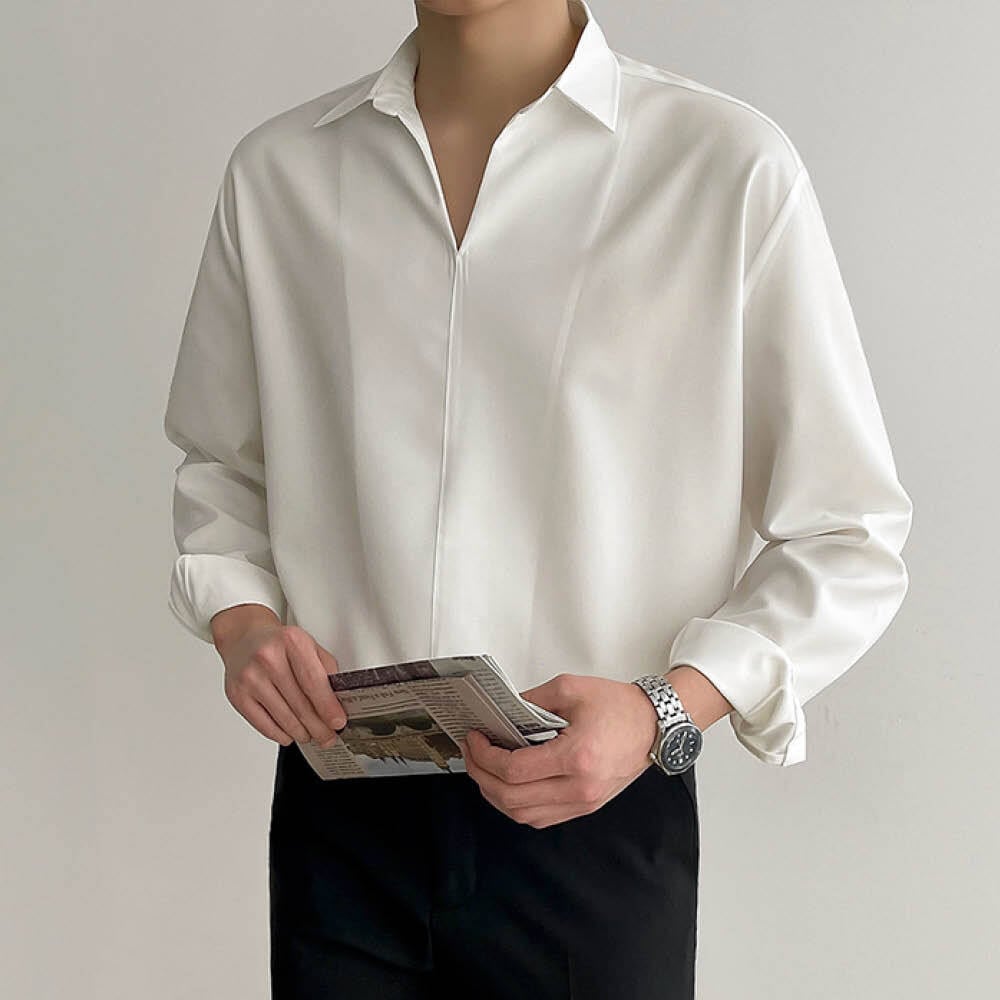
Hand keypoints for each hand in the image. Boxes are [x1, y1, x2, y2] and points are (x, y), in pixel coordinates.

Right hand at [212, 607, 346, 747]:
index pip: (314, 682)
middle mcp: (268, 658)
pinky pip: (264, 725)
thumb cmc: (279, 644)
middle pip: (300, 704)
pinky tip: (290, 734)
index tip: (338, 722)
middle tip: (328, 736)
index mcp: (291, 642)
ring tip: (311, 735)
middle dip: (319, 727)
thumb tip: (339, 701)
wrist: (244, 638)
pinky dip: (281, 735)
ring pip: (283, 719)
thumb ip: (326, 670)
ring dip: (302, 733)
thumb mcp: (308, 645)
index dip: (328, 707)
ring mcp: (250, 678)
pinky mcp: (237, 695)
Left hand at [461, 672, 660, 828]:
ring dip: (496, 795)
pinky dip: (517, 805)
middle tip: (472, 754)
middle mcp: (579, 787)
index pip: (514, 770)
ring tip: (485, 770)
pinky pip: (541, 818)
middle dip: (482, 776)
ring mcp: (583, 802)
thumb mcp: (570, 689)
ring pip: (523, 815)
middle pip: (512, 798)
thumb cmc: (620, 707)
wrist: (654, 726)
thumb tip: (502, 713)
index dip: (485, 757)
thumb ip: (531, 700)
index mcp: (576, 757)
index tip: (475, 740)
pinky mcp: (585, 806)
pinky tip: (509, 785)